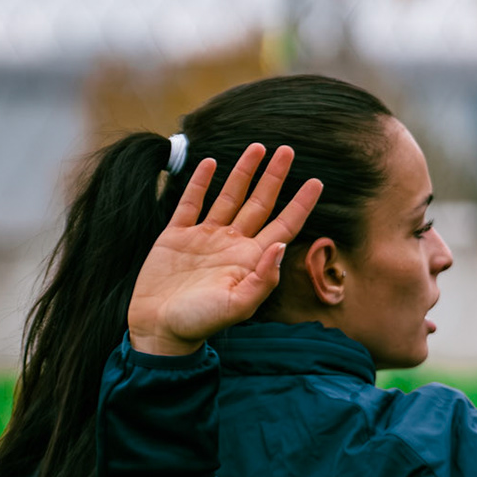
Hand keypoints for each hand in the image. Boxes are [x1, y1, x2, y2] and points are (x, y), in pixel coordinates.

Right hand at [126, 143, 323, 356]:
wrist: (159, 328)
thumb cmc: (200, 322)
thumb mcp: (238, 306)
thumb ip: (263, 279)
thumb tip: (281, 245)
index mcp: (251, 259)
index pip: (284, 225)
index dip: (301, 204)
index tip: (317, 181)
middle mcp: (232, 244)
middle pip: (260, 203)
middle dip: (275, 177)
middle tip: (288, 149)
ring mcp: (205, 237)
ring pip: (230, 197)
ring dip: (243, 172)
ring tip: (257, 147)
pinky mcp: (176, 235)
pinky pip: (192, 202)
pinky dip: (201, 182)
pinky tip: (211, 163)